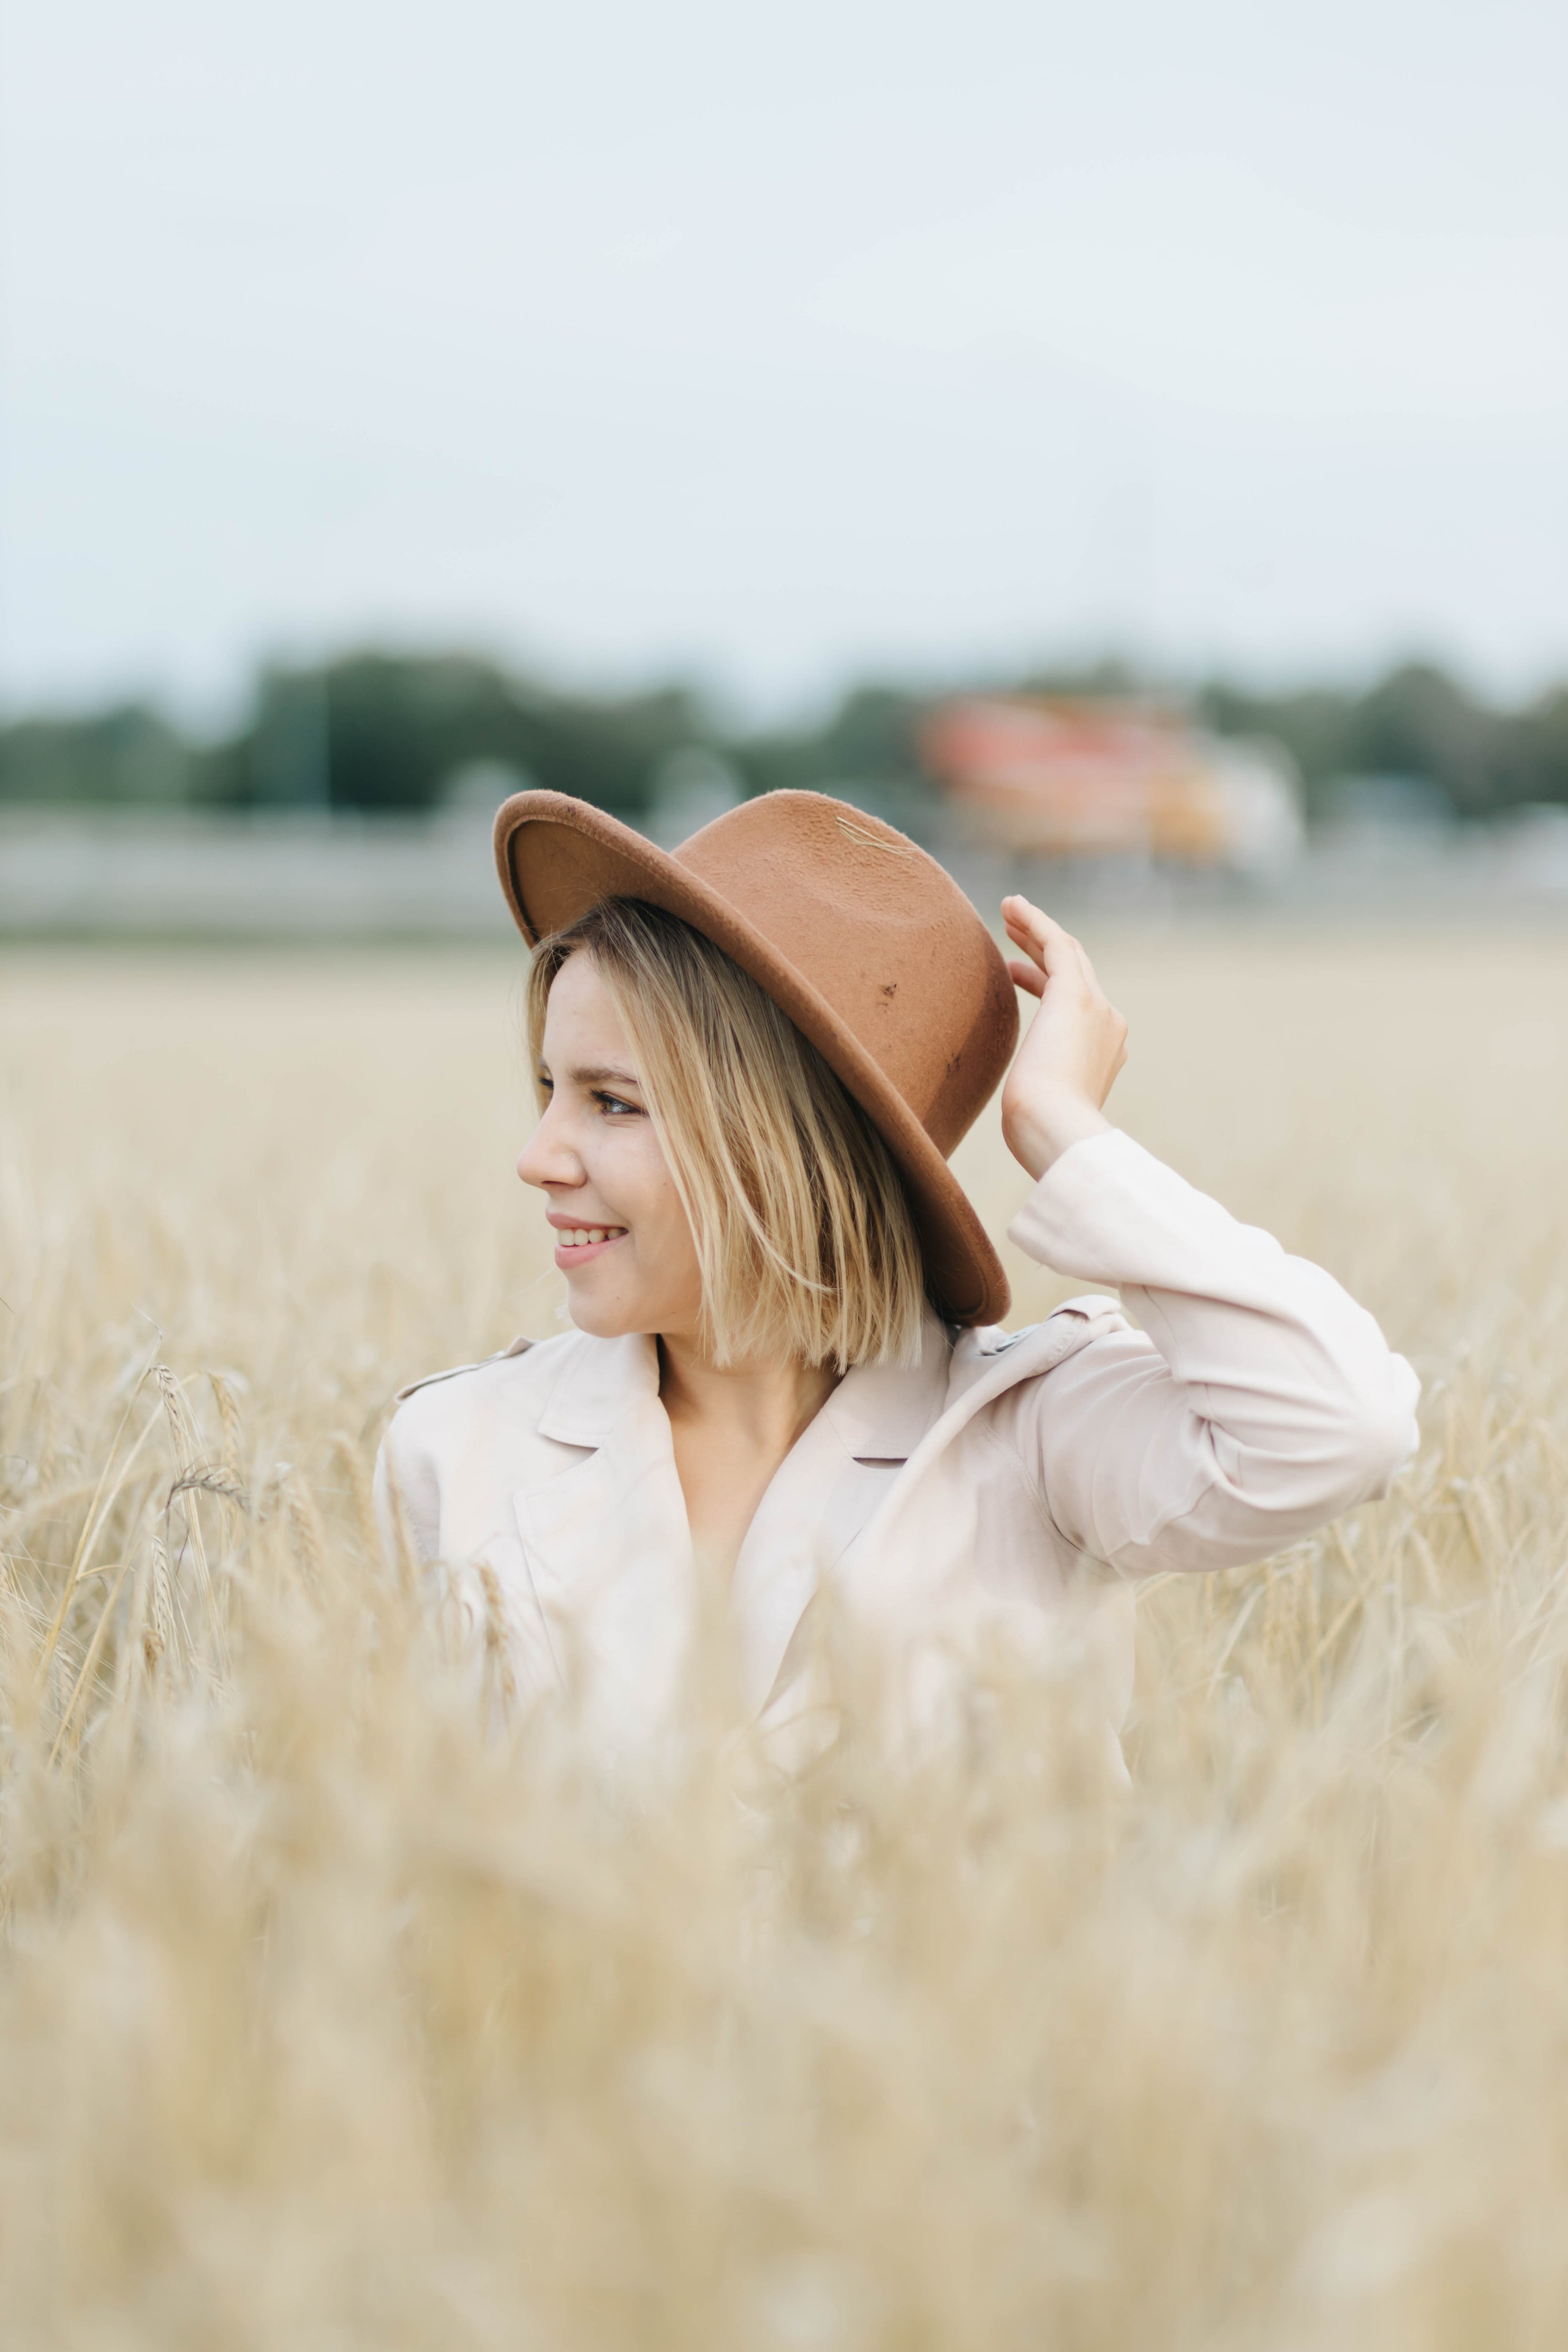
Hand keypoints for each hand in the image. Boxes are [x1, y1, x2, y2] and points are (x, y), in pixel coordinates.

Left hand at [999, 896, 1127, 1179]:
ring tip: (1008, 910)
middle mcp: (1109, 1025)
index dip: (1044, 980)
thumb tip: (1023, 1106)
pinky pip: (1056, 944)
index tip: (1014, 969)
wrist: (1057, 1132)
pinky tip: (1014, 906)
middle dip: (1043, 947)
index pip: (1077, 1004)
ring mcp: (1097, 1008)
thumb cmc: (1040, 1134)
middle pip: (1076, 971)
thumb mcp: (1041, 1111)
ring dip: (1037, 928)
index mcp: (1104, 1054)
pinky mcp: (1076, 995)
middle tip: (1012, 929)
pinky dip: (1036, 922)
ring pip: (1067, 952)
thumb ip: (1040, 1096)